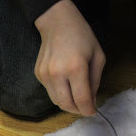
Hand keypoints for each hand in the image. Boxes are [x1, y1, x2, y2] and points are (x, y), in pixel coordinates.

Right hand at [34, 0, 105, 115]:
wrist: (57, 23)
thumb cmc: (82, 36)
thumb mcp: (98, 56)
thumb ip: (95, 81)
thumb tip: (91, 101)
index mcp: (75, 68)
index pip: (81, 99)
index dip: (88, 110)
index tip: (92, 112)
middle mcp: (57, 74)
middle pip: (66, 104)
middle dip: (77, 110)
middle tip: (85, 107)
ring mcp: (45, 75)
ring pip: (56, 101)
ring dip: (68, 103)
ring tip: (76, 96)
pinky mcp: (38, 74)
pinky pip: (50, 91)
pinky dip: (60, 92)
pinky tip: (66, 82)